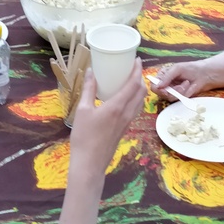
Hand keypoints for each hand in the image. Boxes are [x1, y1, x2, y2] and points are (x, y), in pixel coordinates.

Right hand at [68, 60, 145, 175]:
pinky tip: (124, 98)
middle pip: (141, 91)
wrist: (90, 163)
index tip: (137, 59)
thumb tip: (89, 71)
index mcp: (117, 106)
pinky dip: (135, 99)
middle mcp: (126, 113)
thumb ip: (88, 89)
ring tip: (131, 80)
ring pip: (140, 101)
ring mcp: (127, 122)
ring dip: (139, 88)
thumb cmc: (84, 136)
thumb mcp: (82, 110)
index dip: (137, 70)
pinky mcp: (125, 128)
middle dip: (140, 77)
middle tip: (133, 68)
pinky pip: (135, 109)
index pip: (133, 84)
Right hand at [154, 60, 216, 98]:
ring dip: (180, 91)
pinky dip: (184, 94)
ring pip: (170, 98)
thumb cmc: (190, 68)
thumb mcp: (177, 69)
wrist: (204, 75)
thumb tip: (158, 86)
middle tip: (184, 84)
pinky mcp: (179, 97)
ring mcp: (172, 92)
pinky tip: (189, 87)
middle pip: (161, 94)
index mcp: (162, 75)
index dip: (158, 89)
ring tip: (187, 83)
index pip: (153, 85)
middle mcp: (165, 84)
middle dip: (173, 90)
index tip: (166, 91)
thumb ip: (167, 77)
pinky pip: (178, 99)